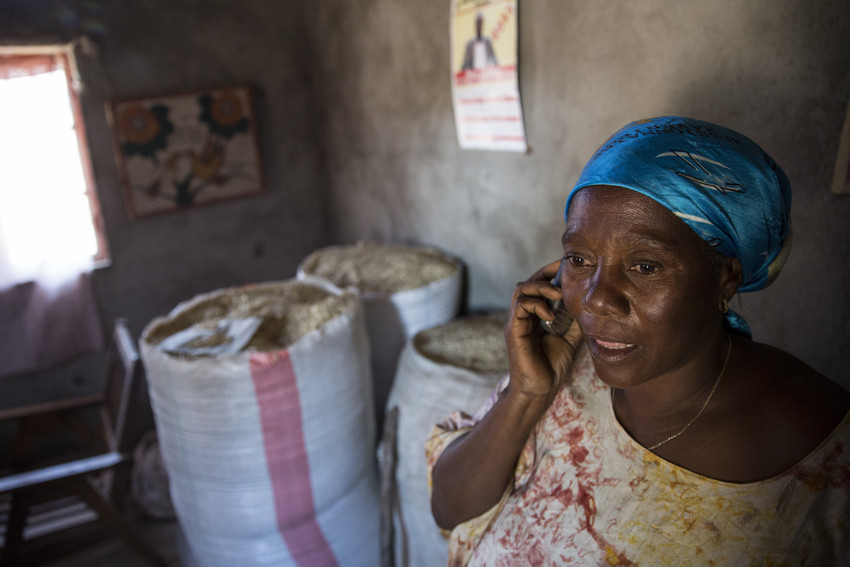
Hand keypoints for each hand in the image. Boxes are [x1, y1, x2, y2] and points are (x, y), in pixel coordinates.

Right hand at [504, 259, 583, 398]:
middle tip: (563, 269)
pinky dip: (536, 305)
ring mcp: (517, 322)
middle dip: (546, 273)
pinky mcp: (513, 330)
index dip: (551, 273)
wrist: (540, 390)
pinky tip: (550, 315)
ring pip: (521, 289)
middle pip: (529, 282)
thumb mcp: (570, 337)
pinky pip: (520, 306)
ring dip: (540, 286)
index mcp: (536, 315)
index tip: (567, 266)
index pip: (539, 286)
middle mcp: (524, 315)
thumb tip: (588, 302)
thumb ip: (575, 320)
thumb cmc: (552, 366)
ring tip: (558, 293)